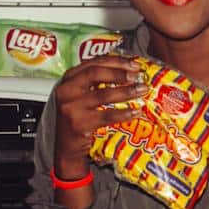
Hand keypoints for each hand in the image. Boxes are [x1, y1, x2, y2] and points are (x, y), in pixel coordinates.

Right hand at [51, 56, 145, 178]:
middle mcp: (66, 90)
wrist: (66, 146)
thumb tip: (127, 70)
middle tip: (138, 76)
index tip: (134, 64)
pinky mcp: (79, 123)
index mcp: (68, 79)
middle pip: (96, 73)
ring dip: (126, 91)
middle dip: (120, 73)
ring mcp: (71, 107)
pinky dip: (124, 113)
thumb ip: (95, 82)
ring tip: (141, 90)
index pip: (93, 63)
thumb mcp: (80, 95)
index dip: (116, 61)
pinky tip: (136, 112)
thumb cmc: (78, 117)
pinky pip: (107, 115)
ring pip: (103, 94)